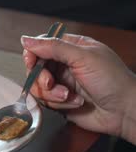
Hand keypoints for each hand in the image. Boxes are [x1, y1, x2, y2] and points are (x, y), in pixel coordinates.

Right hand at [21, 34, 135, 142]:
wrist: (124, 111)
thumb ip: (53, 47)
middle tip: (51, 83)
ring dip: (52, 93)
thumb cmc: (113, 80)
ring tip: (69, 96)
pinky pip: (45, 101)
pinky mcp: (60, 100)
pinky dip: (58, 103)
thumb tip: (26, 40)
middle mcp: (64, 64)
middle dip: (41, 78)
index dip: (32, 54)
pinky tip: (75, 103)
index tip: (32, 62)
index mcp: (71, 48)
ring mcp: (62, 83)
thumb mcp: (83, 57)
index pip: (41, 45)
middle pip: (35, 67)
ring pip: (38, 86)